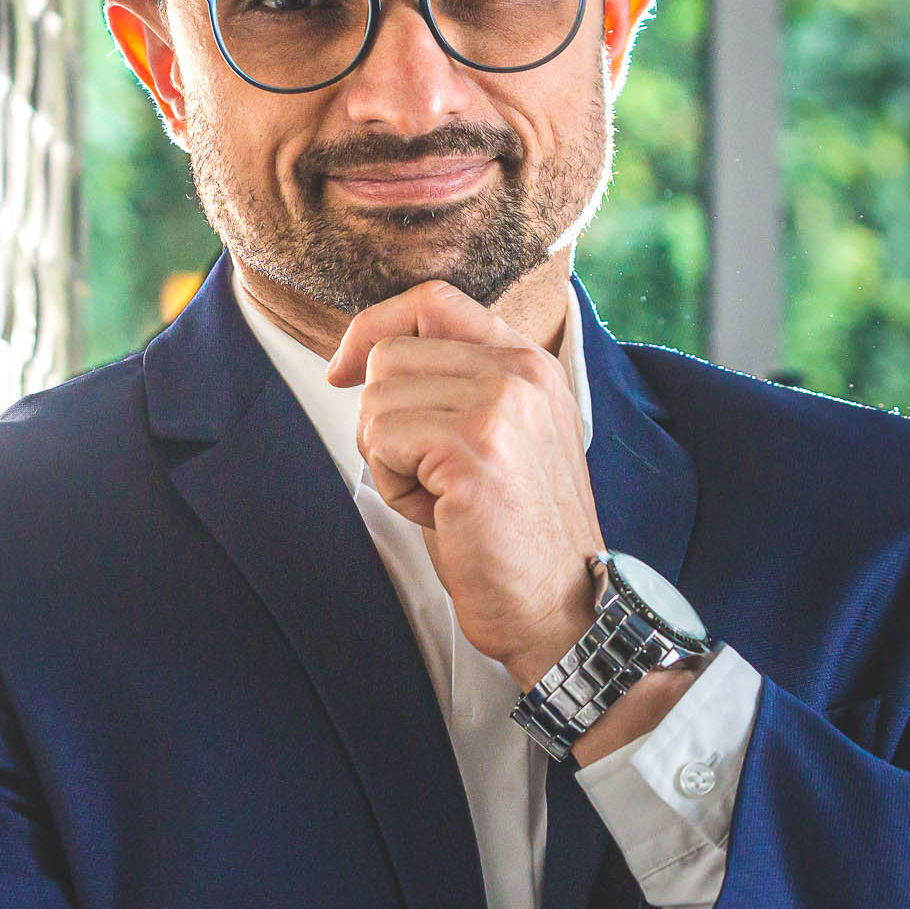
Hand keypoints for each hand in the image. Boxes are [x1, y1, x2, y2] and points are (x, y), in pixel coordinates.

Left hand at [326, 281, 603, 678]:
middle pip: (391, 354)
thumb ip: (458, 388)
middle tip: (430, 475)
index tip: (346, 370)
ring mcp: (499, 408)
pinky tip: (439, 513)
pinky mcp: (472, 451)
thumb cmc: (516, 537)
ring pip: (377, 399)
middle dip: (385, 421)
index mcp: (529, 364)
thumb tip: (367, 359)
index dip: (375, 326)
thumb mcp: (501, 438)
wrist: (562, 608)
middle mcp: (519, 373)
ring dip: (389, 458)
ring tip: (440, 497)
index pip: (434, 300)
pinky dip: (393, 485)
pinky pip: (381, 440)